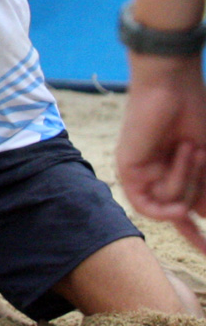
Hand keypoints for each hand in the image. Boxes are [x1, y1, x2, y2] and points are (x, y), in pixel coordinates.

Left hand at [119, 57, 205, 253]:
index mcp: (179, 172)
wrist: (172, 89)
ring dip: (186, 180)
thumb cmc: (195, 116)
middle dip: (198, 186)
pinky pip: (148, 204)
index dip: (197, 236)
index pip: (188, 212)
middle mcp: (159, 176)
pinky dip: (165, 204)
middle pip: (185, 208)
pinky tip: (178, 202)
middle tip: (197, 152)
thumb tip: (205, 217)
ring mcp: (143, 174)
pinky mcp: (127, 171)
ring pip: (170, 205)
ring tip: (187, 149)